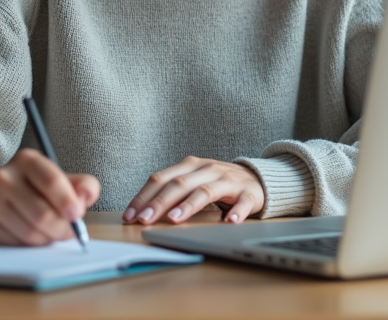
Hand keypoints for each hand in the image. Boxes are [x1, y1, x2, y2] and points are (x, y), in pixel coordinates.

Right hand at [0, 149, 100, 245]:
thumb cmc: (30, 188)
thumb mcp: (56, 178)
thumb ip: (81, 185)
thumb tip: (86, 197)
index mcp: (27, 160)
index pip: (51, 181)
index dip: (68, 201)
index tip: (77, 215)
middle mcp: (4, 177)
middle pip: (42, 214)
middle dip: (62, 229)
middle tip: (69, 232)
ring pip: (30, 233)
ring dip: (47, 239)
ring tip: (49, 232)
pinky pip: (15, 244)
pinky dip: (29, 246)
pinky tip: (29, 235)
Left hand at [123, 156, 264, 225]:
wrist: (257, 178)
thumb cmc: (217, 183)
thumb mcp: (193, 181)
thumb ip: (172, 192)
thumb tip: (141, 213)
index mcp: (191, 165)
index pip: (162, 178)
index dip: (144, 196)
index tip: (130, 215)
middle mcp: (208, 169)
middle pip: (180, 184)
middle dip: (160, 203)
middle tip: (145, 220)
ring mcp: (228, 180)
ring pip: (206, 191)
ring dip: (189, 205)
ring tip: (175, 219)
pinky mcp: (248, 193)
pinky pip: (242, 203)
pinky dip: (237, 212)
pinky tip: (229, 221)